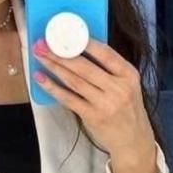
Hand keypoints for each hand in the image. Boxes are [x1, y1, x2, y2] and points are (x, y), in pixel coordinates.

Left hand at [31, 37, 154, 157]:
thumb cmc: (127, 108)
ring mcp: (105, 104)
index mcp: (128, 75)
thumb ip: (110, 69)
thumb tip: (80, 48)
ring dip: (54, 66)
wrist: (133, 139)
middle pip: (85, 67)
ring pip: (74, 81)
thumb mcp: (127, 85)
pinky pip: (69, 99)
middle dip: (61, 53)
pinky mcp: (93, 116)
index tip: (66, 33)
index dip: (84, 42)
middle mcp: (118, 88)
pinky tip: (41, 78)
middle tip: (43, 43)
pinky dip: (53, 88)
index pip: (105, 54)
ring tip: (39, 55)